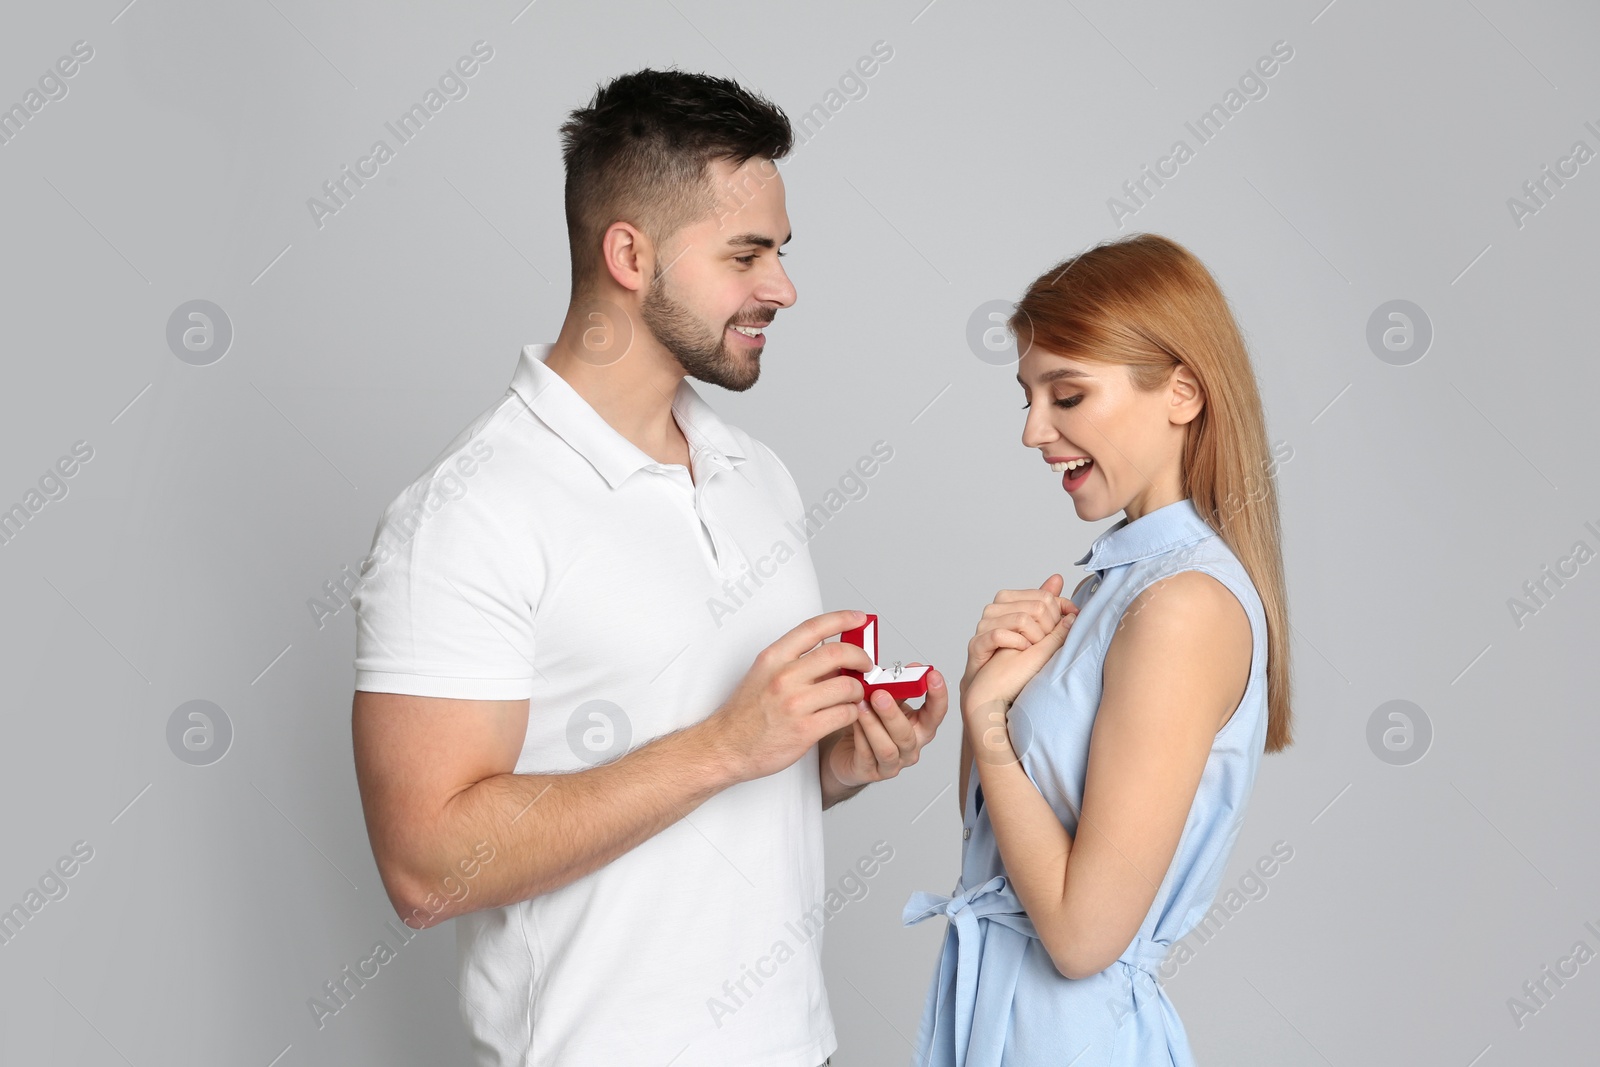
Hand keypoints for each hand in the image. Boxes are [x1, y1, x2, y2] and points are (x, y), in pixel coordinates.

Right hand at [707, 610, 873, 781]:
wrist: (727, 746)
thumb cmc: (746, 713)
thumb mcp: (764, 674)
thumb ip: (796, 662)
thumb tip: (832, 656)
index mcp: (774, 658)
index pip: (814, 627)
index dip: (842, 618)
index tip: (858, 618)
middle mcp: (784, 677)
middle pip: (838, 653)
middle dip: (861, 657)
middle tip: (866, 664)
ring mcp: (795, 704)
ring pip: (847, 687)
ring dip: (858, 691)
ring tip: (854, 696)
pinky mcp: (805, 730)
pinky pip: (845, 714)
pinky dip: (853, 713)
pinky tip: (846, 714)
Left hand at [827, 665, 949, 788]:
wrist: (848, 755)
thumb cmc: (871, 726)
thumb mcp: (886, 702)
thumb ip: (895, 688)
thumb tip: (905, 670)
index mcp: (919, 728)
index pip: (936, 714)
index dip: (938, 696)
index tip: (933, 676)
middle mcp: (909, 748)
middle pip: (907, 735)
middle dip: (893, 714)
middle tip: (880, 694)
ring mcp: (891, 764)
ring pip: (887, 748)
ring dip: (873, 724)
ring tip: (861, 705)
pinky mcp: (869, 772)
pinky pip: (866, 754)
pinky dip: (859, 735)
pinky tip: (853, 721)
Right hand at [960, 574, 1078, 705]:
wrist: (988, 689)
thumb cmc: (1013, 659)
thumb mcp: (1036, 630)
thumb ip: (1045, 605)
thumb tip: (1058, 578)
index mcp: (1008, 601)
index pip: (1043, 596)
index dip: (1061, 610)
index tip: (1073, 619)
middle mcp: (994, 609)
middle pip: (1036, 607)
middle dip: (1048, 628)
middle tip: (1047, 643)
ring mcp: (984, 625)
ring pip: (1021, 619)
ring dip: (1034, 638)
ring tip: (1034, 649)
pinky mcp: (977, 643)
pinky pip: (1001, 635)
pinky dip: (1017, 644)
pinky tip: (1022, 652)